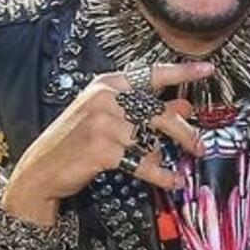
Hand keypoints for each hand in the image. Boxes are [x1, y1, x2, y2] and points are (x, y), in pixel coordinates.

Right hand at [1, 63, 212, 224]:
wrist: (41, 168)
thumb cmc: (75, 141)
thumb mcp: (108, 118)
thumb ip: (144, 110)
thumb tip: (184, 105)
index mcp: (107, 85)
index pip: (151, 73)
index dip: (182, 71)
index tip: (208, 69)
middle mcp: (105, 99)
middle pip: (159, 112)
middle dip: (184, 132)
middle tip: (199, 145)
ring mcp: (103, 123)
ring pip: (152, 140)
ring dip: (165, 158)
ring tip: (174, 168)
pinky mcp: (103, 149)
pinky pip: (144, 163)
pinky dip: (161, 175)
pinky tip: (172, 180)